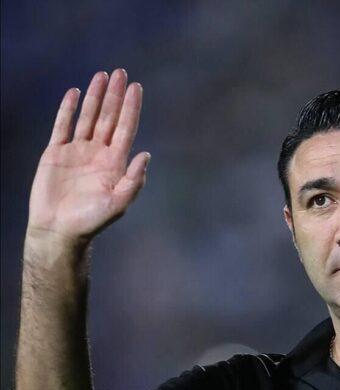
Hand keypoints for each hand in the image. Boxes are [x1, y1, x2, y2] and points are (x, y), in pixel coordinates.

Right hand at [27, 69, 149, 244]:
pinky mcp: (56, 153)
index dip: (131, 108)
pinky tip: (75, 93)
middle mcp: (98, 152)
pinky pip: (62, 126)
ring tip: (102, 75)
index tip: (137, 88)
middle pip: (109, 117)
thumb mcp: (119, 203)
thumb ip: (134, 180)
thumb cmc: (92, 220)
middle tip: (121, 73)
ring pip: (88, 117)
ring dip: (96, 97)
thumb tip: (147, 155)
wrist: (59, 230)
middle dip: (115, 96)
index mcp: (115, 162)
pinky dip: (68, 109)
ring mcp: (77, 151)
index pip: (126, 128)